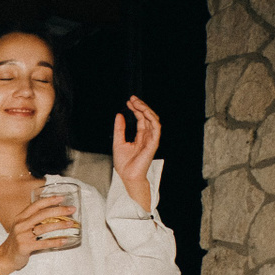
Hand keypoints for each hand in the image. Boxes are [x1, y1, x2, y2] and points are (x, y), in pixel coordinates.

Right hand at [0, 194, 75, 274]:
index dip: (49, 200)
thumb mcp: (21, 227)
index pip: (36, 205)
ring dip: (60, 225)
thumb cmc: (17, 241)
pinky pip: (43, 243)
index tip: (62, 198)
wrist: (5, 257)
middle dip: (59, 211)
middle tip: (71, 209)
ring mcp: (22, 236)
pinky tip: (64, 240)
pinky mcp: (25, 247)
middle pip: (42, 214)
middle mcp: (21, 225)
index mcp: (20, 218)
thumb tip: (54, 213)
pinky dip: (55, 241)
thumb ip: (33, 219)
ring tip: (71, 224)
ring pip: (44, 228)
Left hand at [111, 95, 160, 212]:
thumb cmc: (124, 163)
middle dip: (141, 106)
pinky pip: (156, 128)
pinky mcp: (153, 143)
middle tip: (132, 99)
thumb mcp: (118, 142)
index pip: (141, 118)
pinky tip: (144, 112)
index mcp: (141, 136)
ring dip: (146, 110)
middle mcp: (148, 136)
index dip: (136, 109)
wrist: (127, 176)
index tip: (129, 101)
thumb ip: (120, 129)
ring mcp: (152, 139)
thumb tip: (119, 115)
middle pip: (148, 116)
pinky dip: (151, 119)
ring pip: (153, 120)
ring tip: (137, 103)